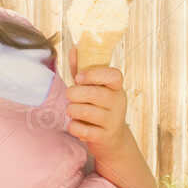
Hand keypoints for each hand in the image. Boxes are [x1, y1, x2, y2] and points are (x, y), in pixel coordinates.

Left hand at [64, 46, 128, 161]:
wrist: (112, 139)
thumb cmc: (98, 107)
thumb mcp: (93, 88)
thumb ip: (82, 69)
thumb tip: (74, 48)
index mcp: (116, 87)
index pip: (114, 76)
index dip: (94, 74)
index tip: (79, 78)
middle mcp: (118, 102)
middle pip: (95, 94)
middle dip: (75, 94)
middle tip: (69, 95)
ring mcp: (113, 121)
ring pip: (87, 111)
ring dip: (72, 110)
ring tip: (71, 110)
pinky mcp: (105, 136)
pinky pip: (83, 129)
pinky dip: (74, 127)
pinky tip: (75, 125)